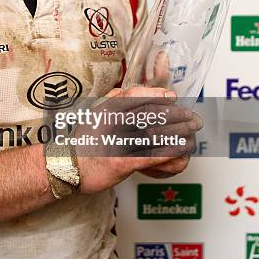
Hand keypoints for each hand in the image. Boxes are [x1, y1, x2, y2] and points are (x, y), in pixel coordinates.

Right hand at [75, 87, 200, 193]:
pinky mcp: (123, 161)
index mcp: (106, 109)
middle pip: (150, 113)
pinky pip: (153, 154)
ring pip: (155, 133)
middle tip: (190, 116)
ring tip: (190, 132)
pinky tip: (180, 149)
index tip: (171, 96)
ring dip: (177, 132)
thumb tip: (120, 90)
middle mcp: (112, 122)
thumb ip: (107, 102)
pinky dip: (169, 151)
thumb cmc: (81, 144)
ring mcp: (118, 142)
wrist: (68, 168)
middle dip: (175, 114)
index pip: (135, 95)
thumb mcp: (91, 116)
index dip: (156, 94)